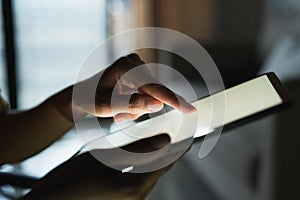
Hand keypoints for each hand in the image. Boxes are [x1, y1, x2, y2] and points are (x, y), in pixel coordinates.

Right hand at [21, 135, 176, 199]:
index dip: (179, 147)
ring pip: (149, 175)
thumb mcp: (102, 160)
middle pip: (159, 169)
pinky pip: (137, 180)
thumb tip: (163, 139)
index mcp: (134, 187)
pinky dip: (142, 166)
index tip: (189, 134)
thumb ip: (135, 150)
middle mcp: (136, 198)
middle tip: (174, 133)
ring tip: (159, 139)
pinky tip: (140, 155)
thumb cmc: (68, 184)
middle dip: (167, 151)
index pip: (165, 163)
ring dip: (154, 158)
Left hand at [73, 53, 195, 121]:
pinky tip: (123, 105)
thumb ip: (134, 105)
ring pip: (151, 96)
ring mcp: (138, 67)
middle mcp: (135, 63)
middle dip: (140, 109)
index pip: (154, 88)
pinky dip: (138, 104)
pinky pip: (148, 94)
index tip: (191, 110)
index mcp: (126, 67)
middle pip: (154, 94)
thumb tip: (159, 105)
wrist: (83, 94)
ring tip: (119, 111)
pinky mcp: (140, 74)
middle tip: (119, 116)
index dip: (174, 101)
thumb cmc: (91, 99)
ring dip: (137, 108)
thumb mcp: (108, 106)